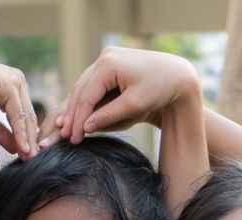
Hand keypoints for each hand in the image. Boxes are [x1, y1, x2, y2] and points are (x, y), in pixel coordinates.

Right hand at [0, 50, 37, 158]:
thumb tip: (16, 149)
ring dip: (28, 139)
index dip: (27, 138)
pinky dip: (20, 131)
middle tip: (32, 162)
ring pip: (25, 115)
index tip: (27, 158)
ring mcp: (14, 81)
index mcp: (13, 87)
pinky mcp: (8, 84)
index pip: (24, 116)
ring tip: (29, 159)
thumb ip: (1, 132)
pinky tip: (22, 147)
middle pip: (28, 117)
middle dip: (31, 141)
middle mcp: (17, 81)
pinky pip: (17, 113)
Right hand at [43, 45, 199, 146]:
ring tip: (66, 128)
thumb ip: (108, 116)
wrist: (177, 76)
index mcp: (109, 64)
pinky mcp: (111, 64)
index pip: (86, 96)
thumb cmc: (159, 90)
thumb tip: (85, 127)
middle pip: (81, 90)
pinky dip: (86, 100)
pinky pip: (92, 85)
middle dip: (72, 114)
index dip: (78, 120)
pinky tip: (78, 114)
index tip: (73, 139)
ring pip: (84, 87)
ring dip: (76, 107)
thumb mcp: (134, 106)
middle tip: (64, 136)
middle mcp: (105, 57)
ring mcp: (107, 58)